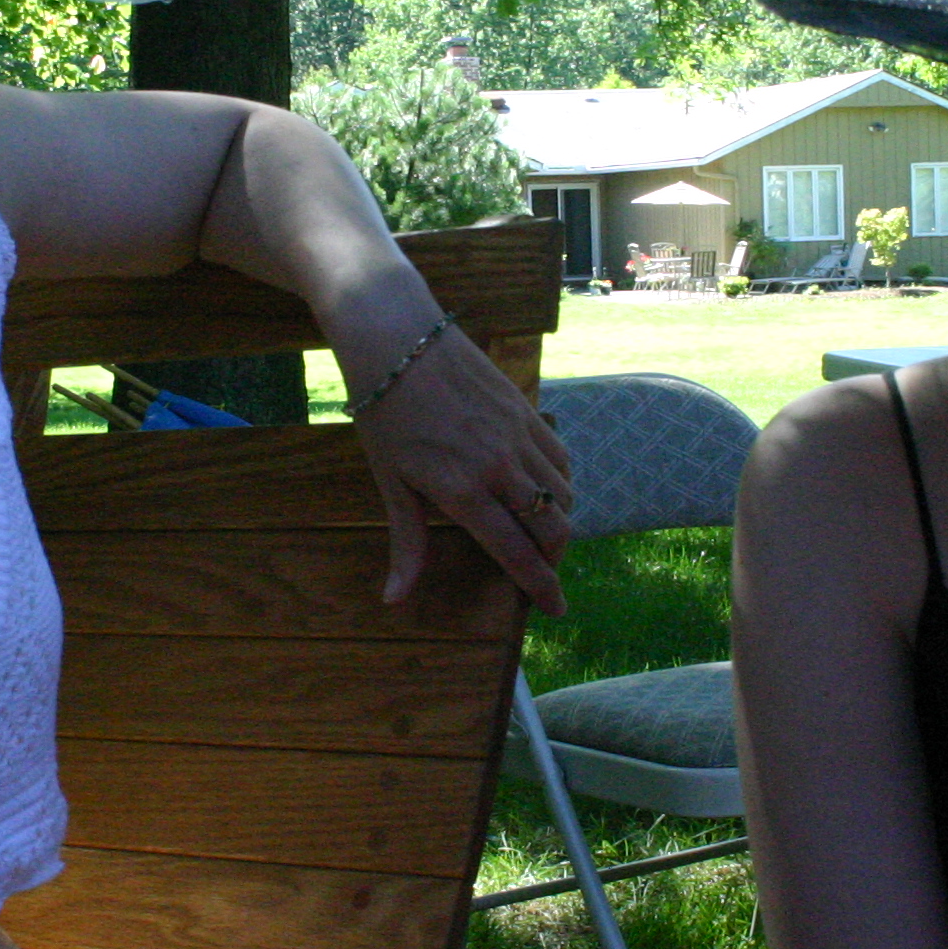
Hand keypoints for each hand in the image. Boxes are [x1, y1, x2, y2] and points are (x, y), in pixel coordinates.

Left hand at [349, 322, 573, 616]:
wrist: (399, 339)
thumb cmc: (385, 412)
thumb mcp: (390, 481)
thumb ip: (407, 541)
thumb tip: (395, 599)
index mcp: (464, 492)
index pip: (516, 552)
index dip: (541, 587)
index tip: (556, 610)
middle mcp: (500, 467)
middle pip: (553, 528)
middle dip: (555, 559)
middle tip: (542, 570)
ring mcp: (519, 436)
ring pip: (562, 494)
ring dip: (557, 520)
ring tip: (538, 530)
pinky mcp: (527, 410)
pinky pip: (560, 457)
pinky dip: (560, 482)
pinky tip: (541, 487)